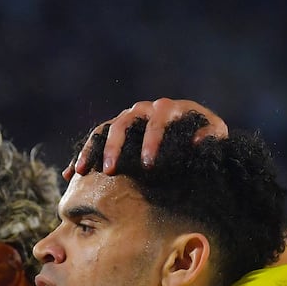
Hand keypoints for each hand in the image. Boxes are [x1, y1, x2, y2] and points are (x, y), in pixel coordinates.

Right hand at [64, 98, 228, 178]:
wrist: (193, 129)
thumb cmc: (206, 133)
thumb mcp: (216, 133)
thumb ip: (211, 135)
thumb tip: (196, 141)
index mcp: (167, 109)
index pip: (156, 122)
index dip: (152, 141)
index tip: (149, 164)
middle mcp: (142, 110)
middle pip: (121, 123)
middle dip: (114, 147)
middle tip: (110, 171)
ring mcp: (127, 119)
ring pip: (103, 130)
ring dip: (91, 150)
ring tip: (81, 172)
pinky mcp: (117, 132)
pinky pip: (95, 141)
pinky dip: (83, 156)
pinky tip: (70, 175)